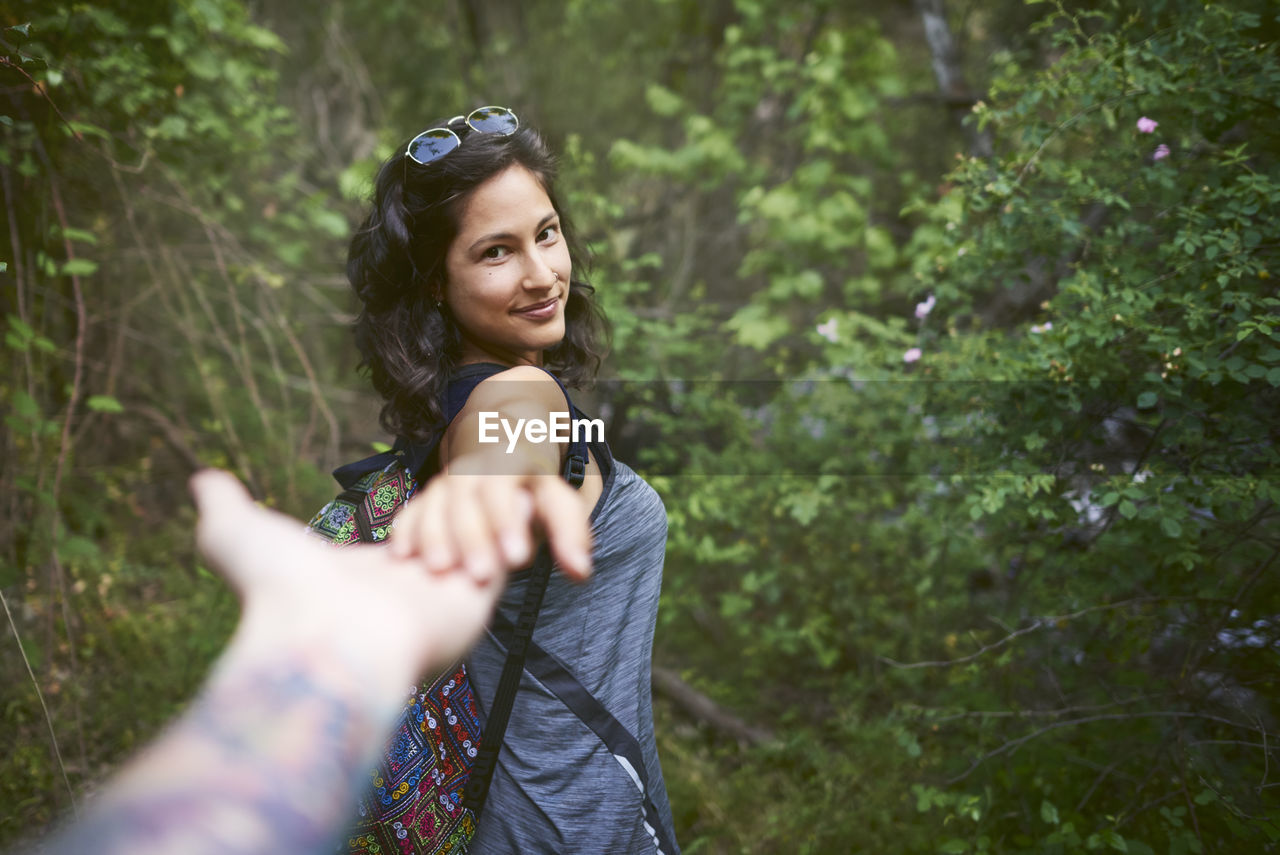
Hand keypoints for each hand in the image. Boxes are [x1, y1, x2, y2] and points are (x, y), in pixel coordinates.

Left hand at [189, 469, 499, 679]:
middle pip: (452, 522)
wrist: (322, 638)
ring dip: (460, 512)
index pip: (418, 531)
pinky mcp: (483, 592)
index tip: (408, 517)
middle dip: (442, 509)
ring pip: (478, 520)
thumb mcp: (237, 535)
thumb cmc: (277, 593)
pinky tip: (493, 509)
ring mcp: (453, 594)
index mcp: (373, 579)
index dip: (420, 513)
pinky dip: (502, 516)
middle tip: (421, 528)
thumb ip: (226, 505)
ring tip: (439, 534)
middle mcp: (418, 591)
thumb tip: (202, 478)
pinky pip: (509, 535)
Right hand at [387, 468, 592, 585]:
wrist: (499, 436)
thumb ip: (570, 533)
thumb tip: (580, 572)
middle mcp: (474, 467)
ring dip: (434, 535)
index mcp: (510, 461)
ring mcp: (446, 479)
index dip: (509, 520)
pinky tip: (401, 556)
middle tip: (480, 575)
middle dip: (472, 536)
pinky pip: (412, 509)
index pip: (506, 488)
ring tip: (438, 570)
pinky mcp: (427, 495)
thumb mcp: (557, 497)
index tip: (518, 558)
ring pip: (435, 502)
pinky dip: (406, 530)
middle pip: (467, 498)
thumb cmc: (533, 479)